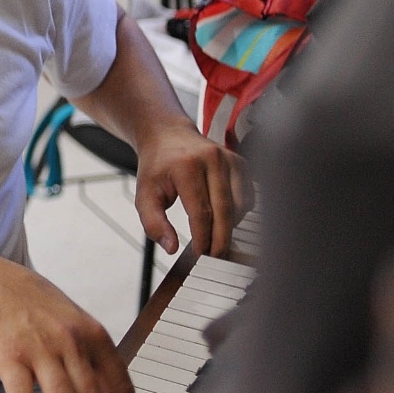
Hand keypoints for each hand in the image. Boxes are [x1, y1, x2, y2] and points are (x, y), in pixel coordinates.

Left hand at [134, 119, 249, 257]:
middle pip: (225, 210)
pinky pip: (248, 195)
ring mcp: (230, 159)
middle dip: (221, 239)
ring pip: (241, 205)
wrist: (167, 136)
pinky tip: (225, 219)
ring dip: (231, 226)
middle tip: (215, 257)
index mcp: (187, 166)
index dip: (203, 238)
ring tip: (217, 239)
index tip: (200, 255)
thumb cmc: (157, 167)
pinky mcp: (240, 162)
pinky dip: (240, 212)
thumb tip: (171, 248)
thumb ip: (153, 223)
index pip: (201, 212)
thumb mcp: (144, 195)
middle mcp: (213, 159)